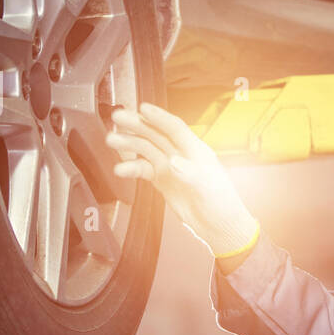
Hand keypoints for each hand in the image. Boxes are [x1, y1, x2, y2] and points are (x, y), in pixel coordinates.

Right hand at [105, 102, 259, 258]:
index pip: (175, 128)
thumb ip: (189, 173)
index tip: (142, 108)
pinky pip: (143, 170)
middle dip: (137, 125)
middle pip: (156, 134)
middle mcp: (181, 154)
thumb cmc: (221, 204)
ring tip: (112, 141)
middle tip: (118, 118)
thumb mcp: (207, 187)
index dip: (159, 117)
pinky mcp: (163, 180)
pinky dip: (131, 168)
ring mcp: (170, 167)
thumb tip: (172, 161)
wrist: (218, 226)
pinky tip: (120, 170)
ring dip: (129, 144)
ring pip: (146, 149)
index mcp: (196, 150)